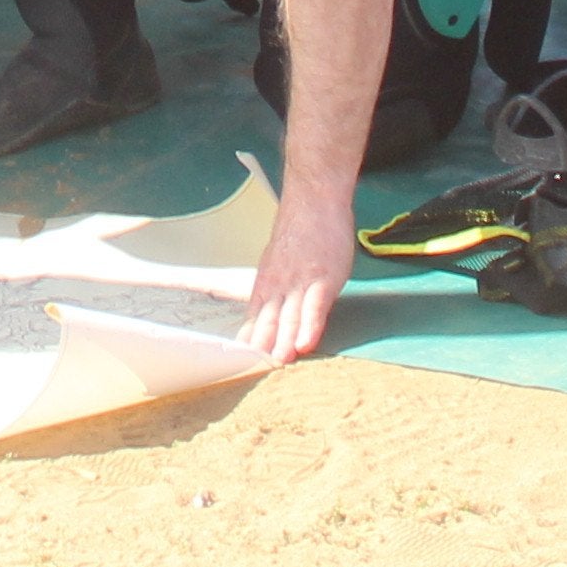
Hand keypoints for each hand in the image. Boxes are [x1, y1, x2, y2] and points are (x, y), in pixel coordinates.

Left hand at [241, 185, 355, 363]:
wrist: (315, 198)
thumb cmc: (302, 229)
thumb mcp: (281, 259)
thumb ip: (276, 284)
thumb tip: (270, 307)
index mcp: (268, 280)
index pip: (255, 313)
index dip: (250, 336)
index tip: (243, 358)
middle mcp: (280, 283)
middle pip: (269, 318)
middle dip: (263, 344)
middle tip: (257, 369)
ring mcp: (302, 281)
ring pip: (290, 316)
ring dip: (284, 341)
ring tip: (278, 362)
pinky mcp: (324, 278)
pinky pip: (315, 307)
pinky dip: (310, 326)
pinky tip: (305, 344)